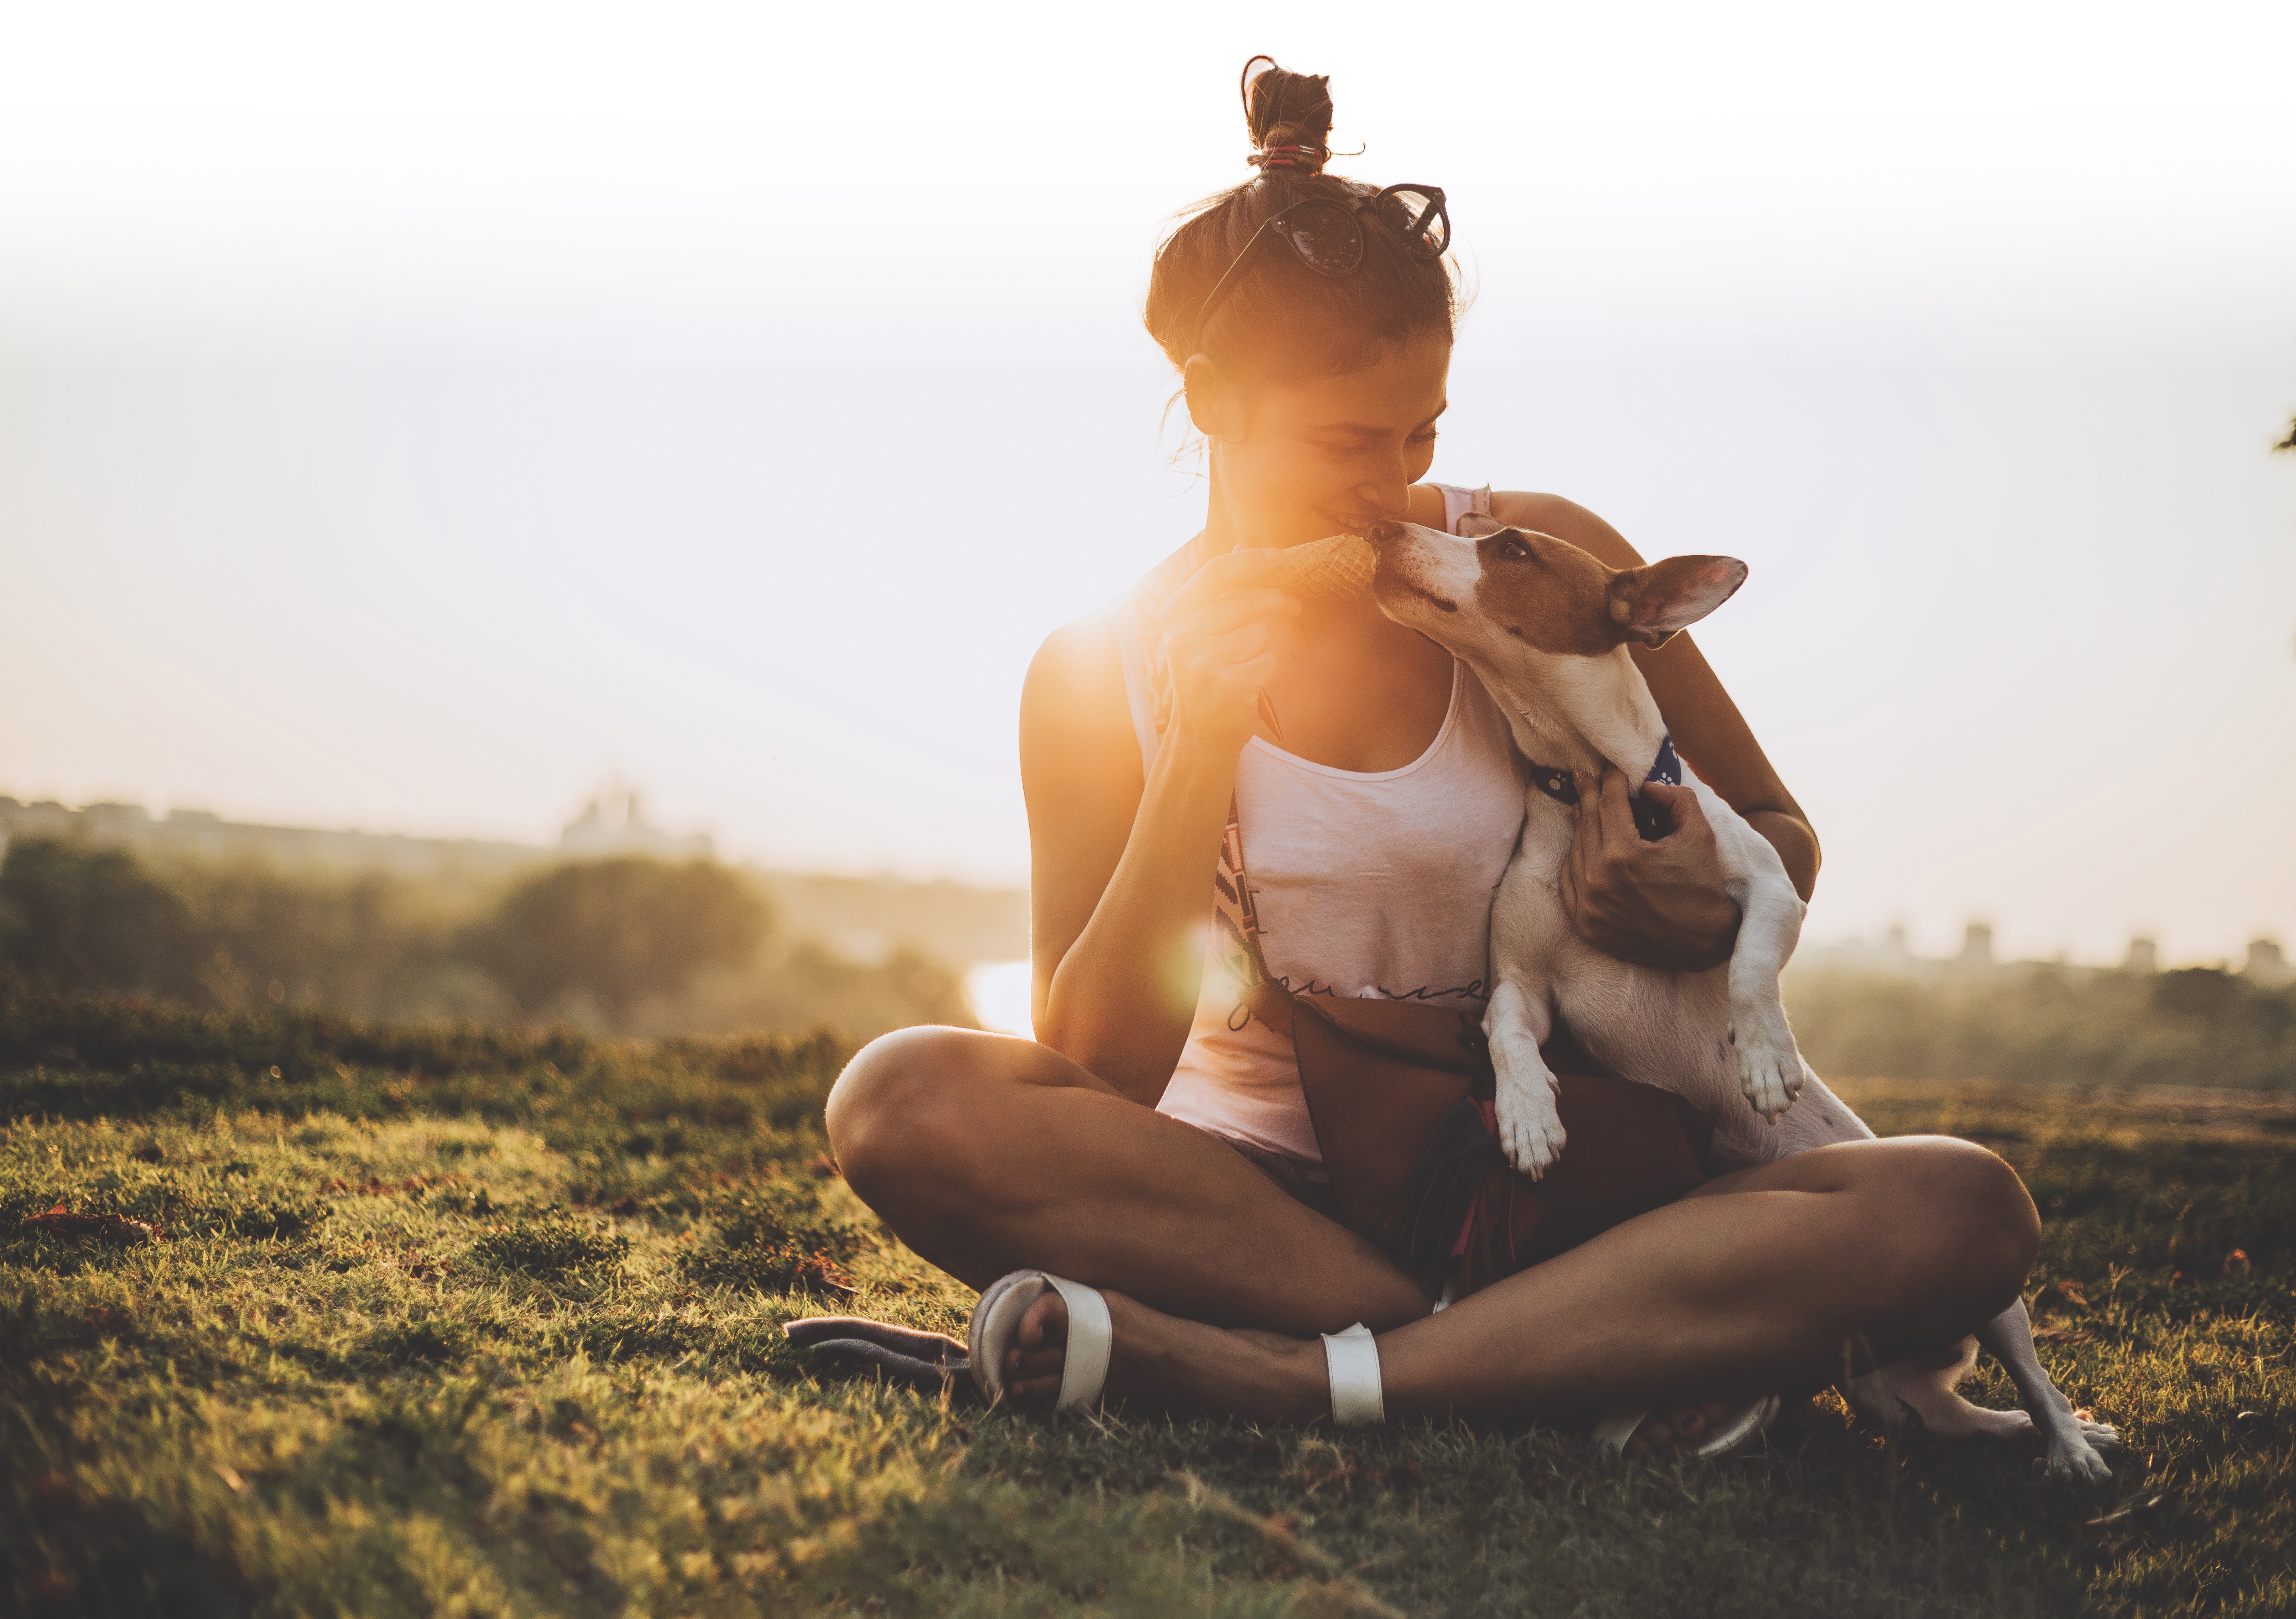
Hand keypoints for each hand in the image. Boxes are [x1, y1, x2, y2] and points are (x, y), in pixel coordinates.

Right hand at [1155, 549, 1300, 758]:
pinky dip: (1266, 672)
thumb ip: (1223, 590)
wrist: (1201, 732)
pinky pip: (1267, 662)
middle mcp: (1180, 634)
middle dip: (1277, 601)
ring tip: (1246, 664)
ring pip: (1259, 633)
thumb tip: (1242, 547)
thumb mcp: (1206, 629)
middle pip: (1245, 601)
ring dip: (1263, 647)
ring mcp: (1199, 660)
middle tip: (1293, 606)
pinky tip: (1248, 683)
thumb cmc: (1209, 674)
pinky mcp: (1223, 684)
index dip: (1251, 561)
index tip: (1280, 558)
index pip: (1215, 572)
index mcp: (1174, 614)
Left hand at [1558, 768, 1739, 970]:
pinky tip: (1579, 847)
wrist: (1703, 943)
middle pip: (1587, 824)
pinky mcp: (1585, 925)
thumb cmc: (1703, 886)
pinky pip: (1569, 883)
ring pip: (1575, 852)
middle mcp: (1599, 879)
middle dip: (1588, 795)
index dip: (1610, 782)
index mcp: (1625, 854)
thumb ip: (1676, 800)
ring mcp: (1588, 905)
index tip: (1609, 769)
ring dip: (1580, 826)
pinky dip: (1573, 861)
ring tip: (1583, 806)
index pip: (1609, 805)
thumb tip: (1647, 787)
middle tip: (1583, 776)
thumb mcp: (1699, 834)